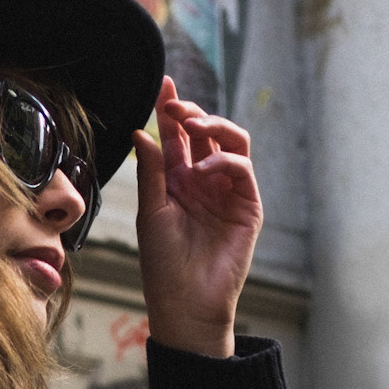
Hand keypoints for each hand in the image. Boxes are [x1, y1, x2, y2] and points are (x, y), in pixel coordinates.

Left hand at [133, 75, 262, 358]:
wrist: (185, 303)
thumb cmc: (163, 265)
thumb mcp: (152, 211)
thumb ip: (151, 171)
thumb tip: (140, 133)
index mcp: (178, 181)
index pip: (178, 137)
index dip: (171, 110)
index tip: (163, 86)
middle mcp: (205, 181)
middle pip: (206, 132)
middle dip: (191, 111)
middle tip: (174, 106)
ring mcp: (228, 191)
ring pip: (232, 142)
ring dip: (213, 125)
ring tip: (191, 125)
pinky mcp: (248, 206)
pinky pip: (243, 169)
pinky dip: (224, 160)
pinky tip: (203, 170)